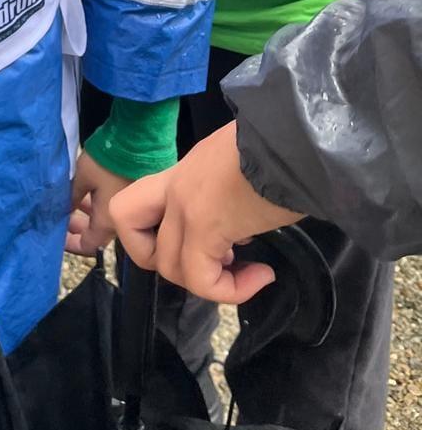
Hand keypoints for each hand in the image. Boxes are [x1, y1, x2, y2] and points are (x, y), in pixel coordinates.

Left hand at [65, 149, 131, 254]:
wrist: (139, 137)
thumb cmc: (107, 159)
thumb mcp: (81, 178)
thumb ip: (71, 198)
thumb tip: (62, 212)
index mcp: (109, 222)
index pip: (88, 246)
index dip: (70, 244)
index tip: (56, 236)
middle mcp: (123, 219)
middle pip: (98, 233)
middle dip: (78, 228)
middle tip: (62, 216)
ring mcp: (131, 206)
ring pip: (105, 218)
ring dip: (88, 214)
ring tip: (72, 201)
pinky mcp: (135, 190)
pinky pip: (114, 205)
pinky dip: (99, 203)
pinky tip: (88, 190)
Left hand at [111, 123, 301, 303]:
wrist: (301, 138)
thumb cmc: (282, 146)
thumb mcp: (239, 166)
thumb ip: (223, 192)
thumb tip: (235, 225)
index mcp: (181, 170)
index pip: (134, 203)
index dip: (150, 235)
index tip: (193, 241)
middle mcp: (174, 185)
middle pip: (128, 227)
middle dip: (161, 259)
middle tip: (206, 261)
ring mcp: (185, 203)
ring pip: (168, 264)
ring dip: (209, 282)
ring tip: (247, 268)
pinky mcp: (206, 223)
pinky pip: (201, 279)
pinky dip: (231, 291)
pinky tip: (263, 275)